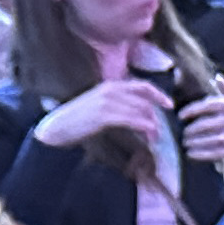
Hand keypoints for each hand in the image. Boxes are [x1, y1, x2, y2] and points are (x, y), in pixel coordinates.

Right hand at [32, 79, 170, 150]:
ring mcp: (108, 101)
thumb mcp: (95, 107)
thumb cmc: (73, 122)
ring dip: (150, 126)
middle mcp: (111, 90)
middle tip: (157, 134)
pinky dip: (143, 127)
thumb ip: (114, 106)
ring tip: (152, 138)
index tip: (169, 105)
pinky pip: (132, 119)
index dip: (158, 95)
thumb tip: (133, 115)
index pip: (142, 86)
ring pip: (141, 111)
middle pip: (144, 101)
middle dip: (154, 117)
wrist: (53, 129)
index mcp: (110, 86)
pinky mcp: (105, 115)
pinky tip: (146, 136)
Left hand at [179, 91, 223, 163]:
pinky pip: (216, 152)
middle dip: (191, 129)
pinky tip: (192, 154)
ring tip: (185, 144)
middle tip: (182, 133)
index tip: (181, 115)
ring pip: (209, 138)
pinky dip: (202, 154)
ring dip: (194, 142)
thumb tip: (215, 78)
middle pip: (206, 123)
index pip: (209, 105)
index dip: (192, 110)